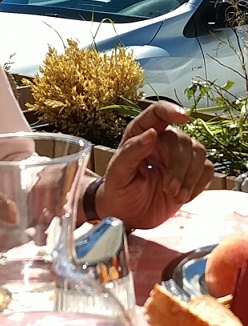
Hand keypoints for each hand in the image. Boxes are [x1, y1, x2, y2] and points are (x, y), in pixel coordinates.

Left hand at [95, 101, 213, 229]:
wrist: (128, 215)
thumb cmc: (118, 190)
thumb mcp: (117, 173)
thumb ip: (131, 152)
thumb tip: (152, 133)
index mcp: (138, 134)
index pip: (157, 113)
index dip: (171, 110)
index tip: (184, 117)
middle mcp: (160, 140)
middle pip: (183, 140)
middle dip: (179, 167)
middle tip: (169, 190)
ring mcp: (177, 157)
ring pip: (199, 152)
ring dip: (190, 177)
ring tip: (175, 195)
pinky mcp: (191, 174)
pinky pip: (207, 169)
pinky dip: (199, 184)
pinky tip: (184, 196)